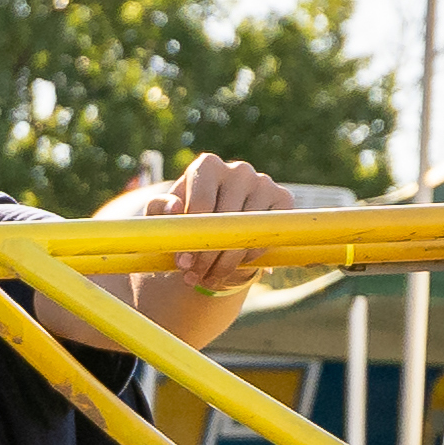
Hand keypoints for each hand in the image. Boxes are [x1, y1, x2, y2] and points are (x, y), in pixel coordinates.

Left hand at [110, 155, 294, 338]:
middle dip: (207, 256)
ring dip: (227, 262)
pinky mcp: (284, 199)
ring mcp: (264, 182)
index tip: (182, 263)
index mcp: (207, 166)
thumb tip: (175, 208)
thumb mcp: (165, 216)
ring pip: (247, 232)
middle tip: (194, 278)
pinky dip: (250, 256)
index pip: (201, 205)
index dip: (191, 238)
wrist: (218, 227)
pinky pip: (267, 236)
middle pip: (225, 221)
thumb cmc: (186, 219)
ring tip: (210, 277)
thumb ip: (160, 210)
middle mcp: (238, 169)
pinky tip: (235, 262)